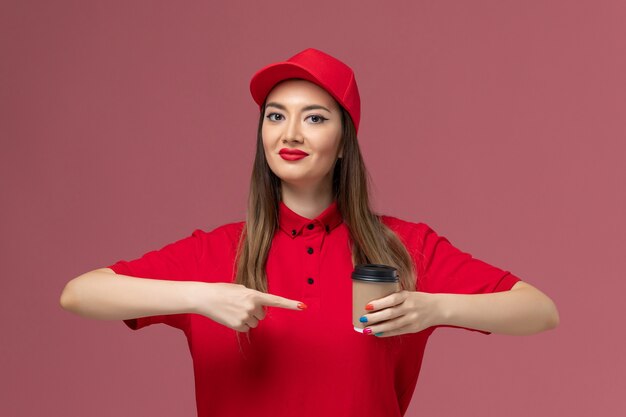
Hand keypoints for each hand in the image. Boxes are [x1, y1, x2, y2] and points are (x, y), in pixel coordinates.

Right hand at [191, 282, 305, 331]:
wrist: (206, 297)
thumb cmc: (223, 291)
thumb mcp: (241, 289)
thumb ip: (253, 297)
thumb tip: (260, 309)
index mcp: (254, 294)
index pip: (275, 300)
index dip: (290, 304)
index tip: (302, 307)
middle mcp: (252, 306)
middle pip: (262, 314)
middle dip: (255, 311)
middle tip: (241, 305)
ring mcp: (245, 317)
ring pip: (254, 322)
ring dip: (247, 317)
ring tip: (234, 309)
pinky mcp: (238, 326)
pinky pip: (246, 328)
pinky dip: (240, 324)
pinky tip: (231, 316)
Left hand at [358, 290, 441, 336]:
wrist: (438, 308)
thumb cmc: (418, 299)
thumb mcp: (408, 294)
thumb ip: (395, 298)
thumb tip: (374, 303)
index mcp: (408, 296)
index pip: (392, 299)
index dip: (379, 303)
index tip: (367, 306)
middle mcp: (410, 307)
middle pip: (390, 313)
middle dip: (374, 317)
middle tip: (362, 319)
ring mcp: (412, 319)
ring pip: (392, 325)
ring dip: (378, 328)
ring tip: (366, 330)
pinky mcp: (413, 328)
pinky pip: (397, 331)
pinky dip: (386, 333)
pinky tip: (377, 333)